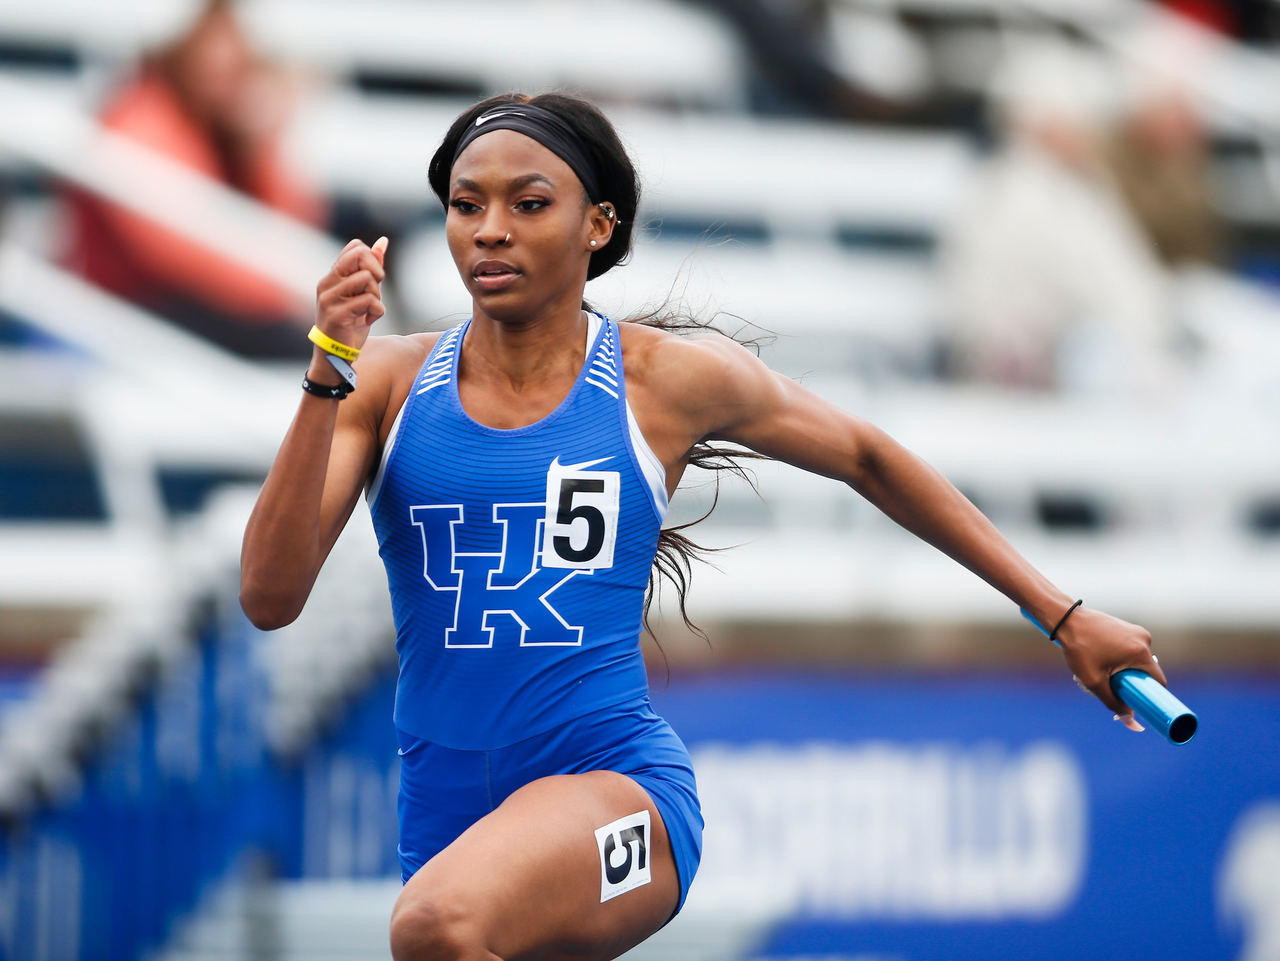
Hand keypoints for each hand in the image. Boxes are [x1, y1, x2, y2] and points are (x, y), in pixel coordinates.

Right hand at [310, 237, 387, 384]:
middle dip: (376, 271)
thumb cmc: (351, 323)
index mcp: (332, 275)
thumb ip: (371, 268)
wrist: (336, 356)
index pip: (355, 247)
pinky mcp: (337, 314)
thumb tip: (382, 241)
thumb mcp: (363, 292)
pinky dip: (377, 312)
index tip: (373, 279)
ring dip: (377, 296)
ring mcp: (330, 298)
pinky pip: (370, 301)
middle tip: (374, 291)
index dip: (372, 259)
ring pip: (367, 279)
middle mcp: (327, 283)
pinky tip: (367, 321)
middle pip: (360, 255)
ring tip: (368, 310)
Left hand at [1055, 606, 1166, 731]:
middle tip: (1106, 685)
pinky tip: (1098, 659)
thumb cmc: (1079, 649)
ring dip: (1121, 671)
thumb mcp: (1094, 681)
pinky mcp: (1127, 628)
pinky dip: (1118, 659)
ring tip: (1098, 671)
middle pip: (1145, 672)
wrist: (1065, 620)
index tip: (1139, 703)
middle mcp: (1144, 639)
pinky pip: (1129, 650)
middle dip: (1129, 683)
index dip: (1151, 696)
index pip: (1158, 681)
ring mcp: (1135, 631)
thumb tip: (1133, 724)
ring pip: (1136, 661)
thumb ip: (1114, 703)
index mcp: (1141, 652)